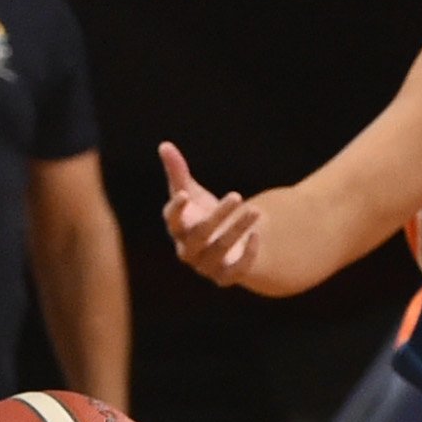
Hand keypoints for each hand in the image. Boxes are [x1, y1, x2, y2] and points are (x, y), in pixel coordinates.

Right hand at [159, 143, 259, 284]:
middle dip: (217, 217)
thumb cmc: (203, 215)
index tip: (184, 194)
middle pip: (199, 236)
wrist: (226, 247)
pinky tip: (257, 235)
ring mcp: (206, 266)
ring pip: (219, 250)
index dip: (176, 209)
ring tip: (256, 210)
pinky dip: (246, 256)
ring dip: (237, 230)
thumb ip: (178, 172)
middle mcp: (188, 250)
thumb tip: (164, 145)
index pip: (172, 221)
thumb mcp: (192, 193)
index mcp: (178, 229)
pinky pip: (234, 272)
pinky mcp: (225, 277)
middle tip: (236, 195)